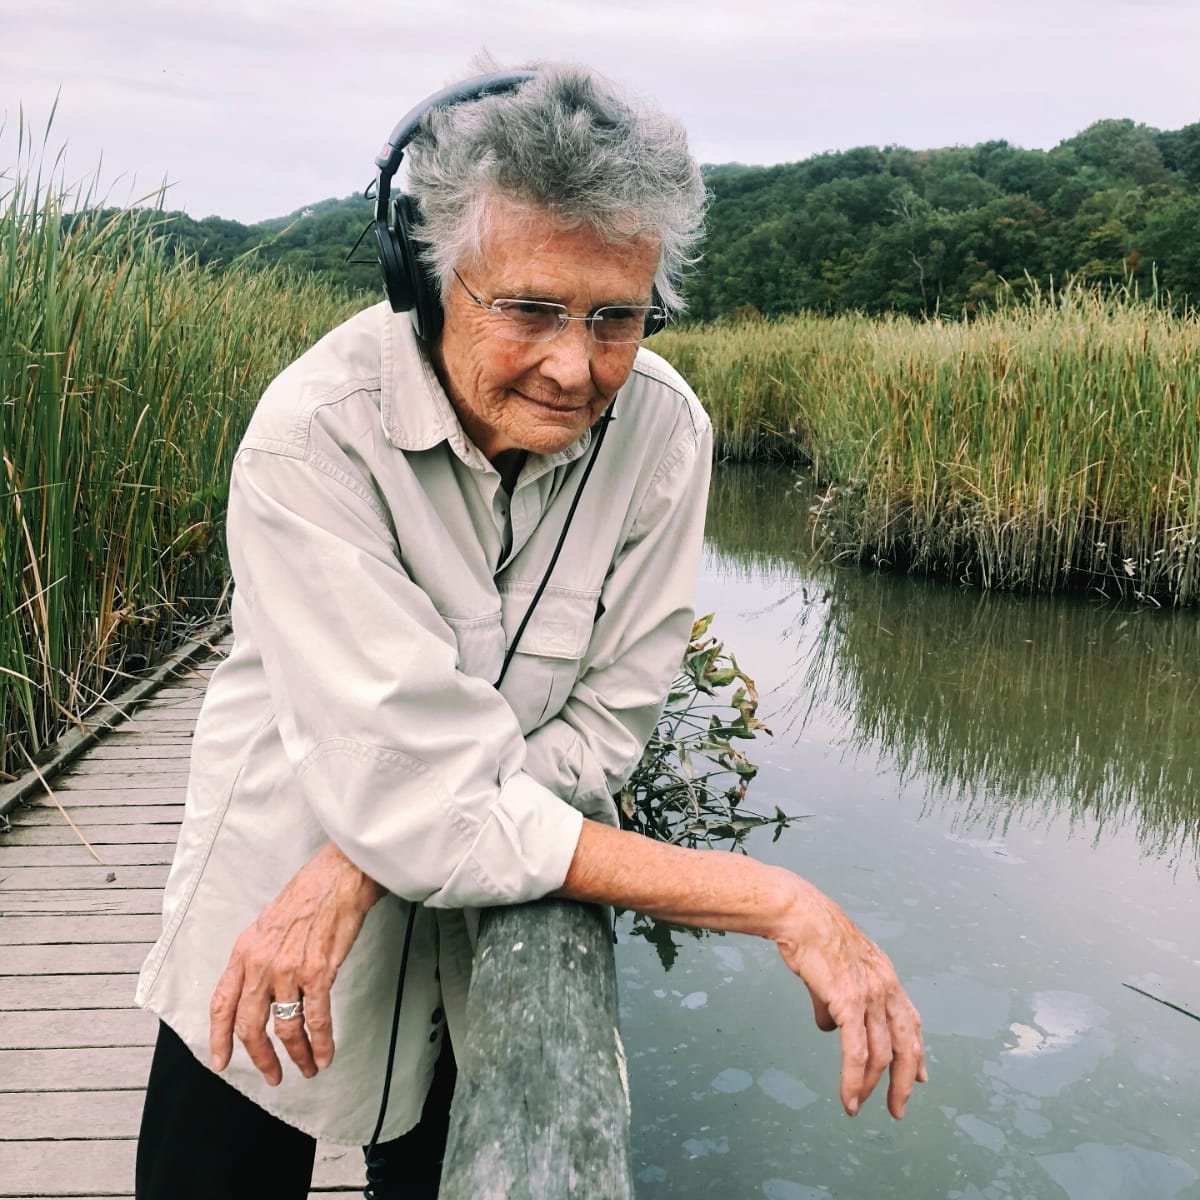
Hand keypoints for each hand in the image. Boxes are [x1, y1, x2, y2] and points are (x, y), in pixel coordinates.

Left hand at [209, 843, 384, 1084]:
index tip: (221, 1061)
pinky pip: (316, 1019)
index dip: (219, 1038)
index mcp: (244, 951)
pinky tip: (325, 1055)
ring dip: (297, 1056)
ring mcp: (289, 970)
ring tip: (307, 1068)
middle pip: (250, 1026)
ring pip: (285, 1028)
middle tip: (272, 1076)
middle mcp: (261, 964)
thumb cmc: (308, 893)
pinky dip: (321, 1043)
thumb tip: (258, 987)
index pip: (221, 1003)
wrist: (338, 877)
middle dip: (261, 1058)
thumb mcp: (267, 923)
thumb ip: (258, 957)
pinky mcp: (318, 972)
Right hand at [776, 880, 926, 1118]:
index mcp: (885, 976)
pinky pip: (856, 1052)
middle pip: (907, 1045)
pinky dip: (853, 1081)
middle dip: (905, 1082)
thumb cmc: (811, 934)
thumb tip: (828, 1026)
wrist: (800, 914)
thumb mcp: (832, 970)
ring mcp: (870, 995)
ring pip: (881, 1055)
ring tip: (858, 1107)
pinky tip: (848, 1099)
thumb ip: (833, 1000)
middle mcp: (886, 987)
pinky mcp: (849, 1002)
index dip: (917, 1052)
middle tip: (898, 1108)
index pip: (911, 1021)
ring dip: (871, 1087)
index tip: (921, 1077)